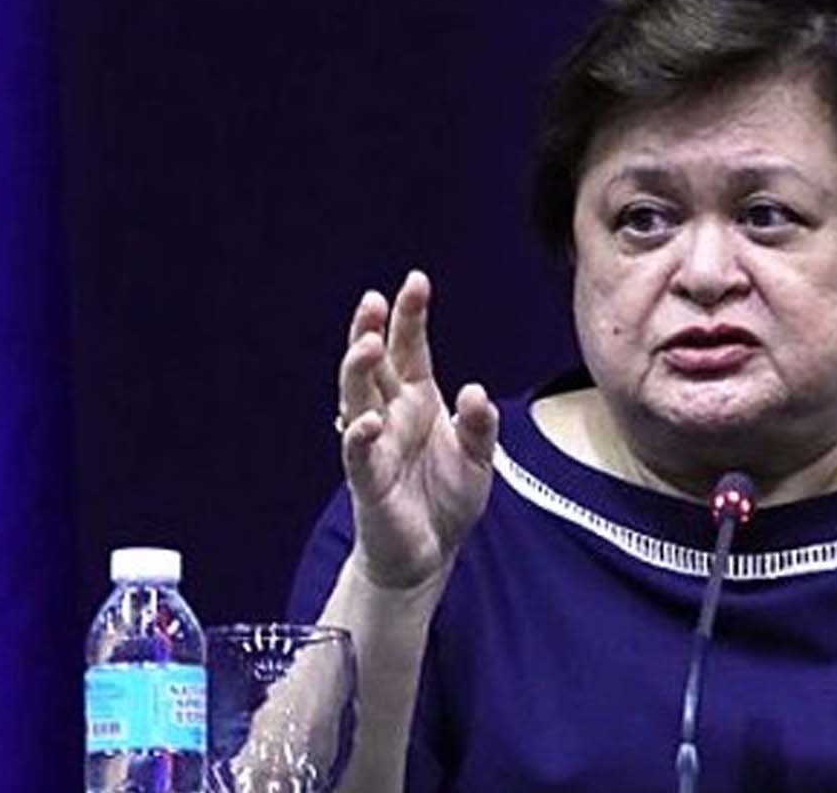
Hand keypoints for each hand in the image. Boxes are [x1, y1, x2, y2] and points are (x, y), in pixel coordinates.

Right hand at [337, 270, 498, 591]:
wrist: (427, 555)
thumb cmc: (446, 500)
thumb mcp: (480, 459)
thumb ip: (481, 426)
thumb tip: (475, 392)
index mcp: (417, 400)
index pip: (410, 348)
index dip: (410, 315)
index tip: (416, 280)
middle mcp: (391, 414)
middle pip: (373, 363)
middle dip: (372, 329)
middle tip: (375, 299)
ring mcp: (375, 445)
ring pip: (355, 398)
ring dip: (358, 370)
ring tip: (369, 342)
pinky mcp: (367, 481)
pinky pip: (357, 454)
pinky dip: (359, 436)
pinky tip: (368, 420)